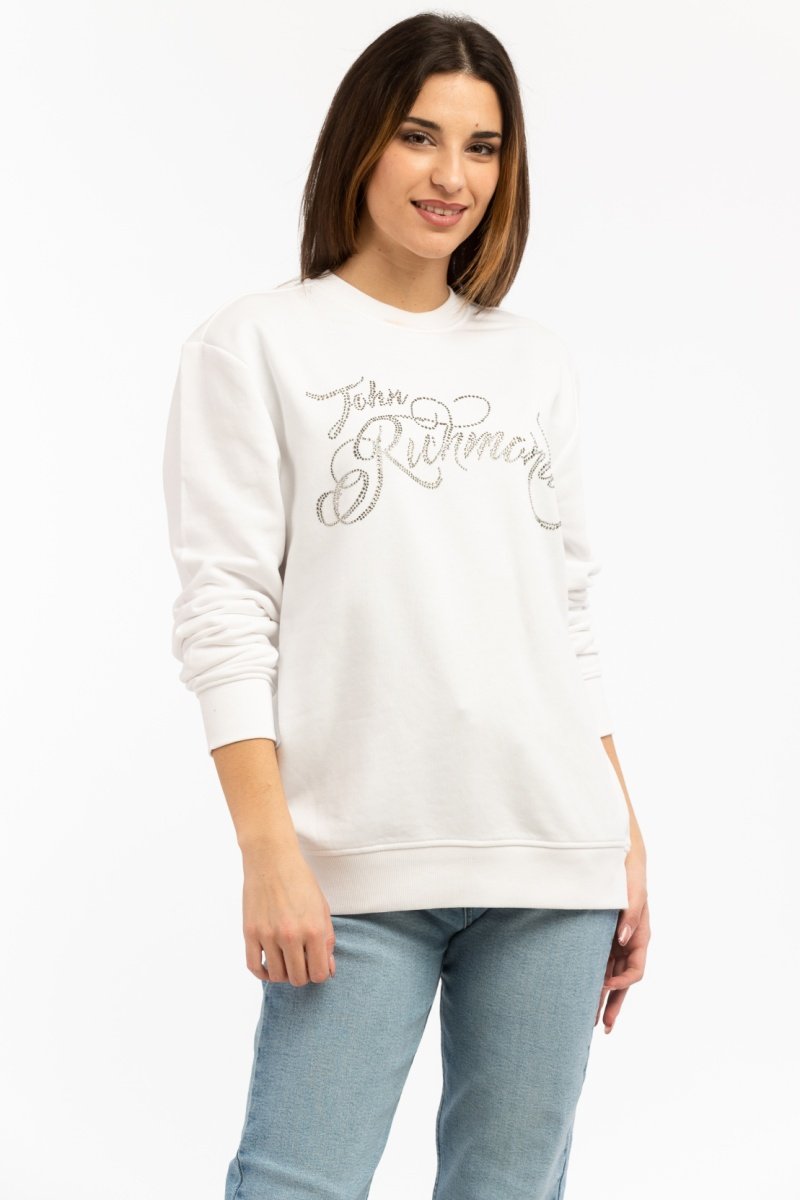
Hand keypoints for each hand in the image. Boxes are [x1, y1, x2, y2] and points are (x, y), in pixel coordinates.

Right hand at [240, 842, 336, 986]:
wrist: (272, 859)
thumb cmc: (300, 882)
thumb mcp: (322, 909)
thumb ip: (327, 941)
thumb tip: (328, 970)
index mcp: (314, 929)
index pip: (319, 974)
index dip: (319, 974)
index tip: (316, 965)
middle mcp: (291, 935)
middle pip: (297, 979)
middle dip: (302, 975)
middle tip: (301, 962)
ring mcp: (268, 935)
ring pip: (276, 976)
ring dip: (283, 973)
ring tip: (286, 960)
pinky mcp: (250, 932)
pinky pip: (254, 967)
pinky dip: (262, 973)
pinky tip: (269, 965)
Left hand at [595, 842, 649, 1032]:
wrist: (615, 853)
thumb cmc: (627, 870)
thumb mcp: (633, 889)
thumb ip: (632, 913)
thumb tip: (623, 938)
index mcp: (640, 935)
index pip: (635, 969)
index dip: (622, 982)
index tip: (604, 984)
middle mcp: (628, 942)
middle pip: (623, 981)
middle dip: (614, 1004)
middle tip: (604, 1027)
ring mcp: (613, 940)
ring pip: (609, 975)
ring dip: (602, 997)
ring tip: (590, 1022)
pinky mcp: (599, 935)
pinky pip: (597, 961)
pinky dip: (592, 978)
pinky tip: (581, 990)